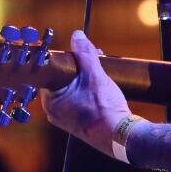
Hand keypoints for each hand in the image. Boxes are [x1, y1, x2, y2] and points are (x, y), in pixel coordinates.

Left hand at [40, 30, 132, 158]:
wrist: (120, 136)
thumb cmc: (104, 108)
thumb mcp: (94, 75)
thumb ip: (84, 54)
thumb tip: (77, 36)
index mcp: (50, 101)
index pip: (52, 71)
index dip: (67, 59)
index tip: (80, 54)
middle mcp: (54, 112)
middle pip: (63, 80)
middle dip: (80, 68)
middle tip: (95, 59)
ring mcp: (65, 119)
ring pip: (72, 90)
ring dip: (85, 79)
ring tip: (101, 71)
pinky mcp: (78, 123)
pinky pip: (79, 101)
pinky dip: (88, 91)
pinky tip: (101, 87)